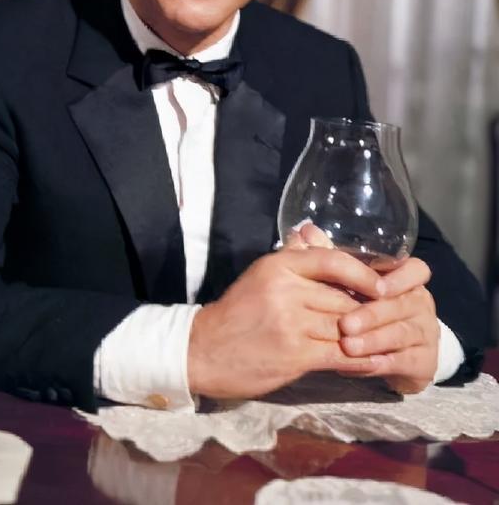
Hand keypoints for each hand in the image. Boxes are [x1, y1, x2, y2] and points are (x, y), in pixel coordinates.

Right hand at [187, 246, 384, 398]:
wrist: (203, 349)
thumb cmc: (236, 312)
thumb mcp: (260, 275)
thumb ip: (290, 256)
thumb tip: (314, 234)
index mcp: (278, 266)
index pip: (332, 260)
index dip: (363, 272)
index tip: (382, 285)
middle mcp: (285, 290)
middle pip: (343, 297)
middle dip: (368, 309)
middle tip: (392, 316)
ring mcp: (291, 324)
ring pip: (345, 326)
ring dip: (368, 336)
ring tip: (388, 339)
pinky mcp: (295, 355)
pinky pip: (339, 354)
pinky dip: (359, 359)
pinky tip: (373, 361)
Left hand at [339, 257, 438, 393]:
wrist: (397, 354)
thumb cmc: (367, 308)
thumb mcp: (353, 284)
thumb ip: (333, 257)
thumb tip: (307, 230)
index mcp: (407, 280)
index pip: (417, 270)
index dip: (399, 277)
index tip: (376, 287)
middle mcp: (421, 303)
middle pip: (402, 305)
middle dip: (372, 315)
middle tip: (344, 325)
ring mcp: (425, 333)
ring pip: (401, 334)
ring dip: (373, 341)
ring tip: (347, 346)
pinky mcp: (424, 363)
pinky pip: (402, 362)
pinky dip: (379, 364)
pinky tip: (356, 366)